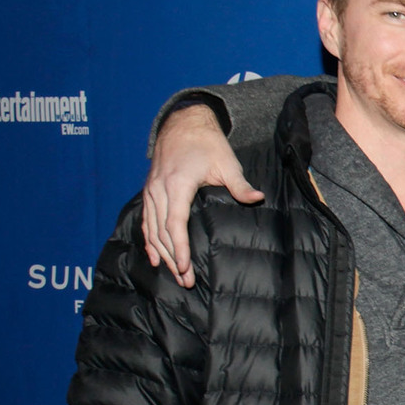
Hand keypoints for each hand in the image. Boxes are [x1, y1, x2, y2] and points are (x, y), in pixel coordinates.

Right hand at [142, 105, 262, 288]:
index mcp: (177, 184)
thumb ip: (240, 185)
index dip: (179, 248)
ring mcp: (151, 190)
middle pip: (162, 232)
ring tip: (174, 274)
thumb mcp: (227, 162)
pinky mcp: (149, 190)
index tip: (185, 267)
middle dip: (173, 258)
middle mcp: (159, 189)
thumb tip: (257, 199)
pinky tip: (154, 257)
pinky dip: (149, 240)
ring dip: (161, 253)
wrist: (184, 123)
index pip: (175, 223)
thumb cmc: (208, 144)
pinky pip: (146, 219)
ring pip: (152, 228)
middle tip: (186, 281)